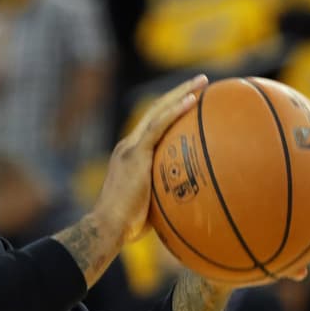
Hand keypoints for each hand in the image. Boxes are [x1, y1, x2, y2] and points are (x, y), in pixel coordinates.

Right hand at [92, 74, 207, 246]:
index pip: (152, 127)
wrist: (107, 227)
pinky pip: (158, 125)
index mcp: (130, 157)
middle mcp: (128, 146)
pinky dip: (175, 110)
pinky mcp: (135, 153)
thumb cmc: (127, 228)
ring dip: (181, 93)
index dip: (171, 112)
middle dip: (179, 93)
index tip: (190, 102)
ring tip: (202, 82)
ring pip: (158, 111)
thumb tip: (192, 207)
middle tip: (201, 83)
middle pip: (156, 111)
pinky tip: (192, 100)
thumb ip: (166, 198)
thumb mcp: (151, 208)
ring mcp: (130, 148)